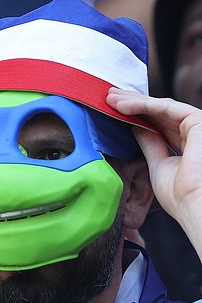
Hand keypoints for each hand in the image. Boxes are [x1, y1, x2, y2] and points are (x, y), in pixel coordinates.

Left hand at [106, 88, 201, 260]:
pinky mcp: (196, 121)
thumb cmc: (178, 195)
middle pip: (158, 113)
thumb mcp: (157, 165)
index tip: (114, 112)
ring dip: (134, 102)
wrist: (191, 204)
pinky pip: (166, 107)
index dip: (136, 117)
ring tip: (111, 99)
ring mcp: (195, 127)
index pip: (158, 125)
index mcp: (185, 146)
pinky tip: (123, 106)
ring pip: (161, 108)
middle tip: (109, 97)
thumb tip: (135, 127)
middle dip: (132, 104)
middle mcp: (192, 134)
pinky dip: (143, 105)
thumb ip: (149, 144)